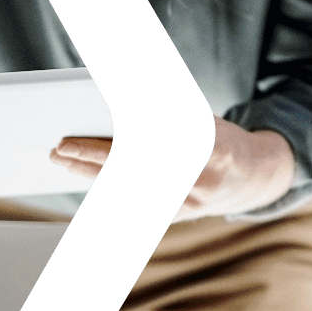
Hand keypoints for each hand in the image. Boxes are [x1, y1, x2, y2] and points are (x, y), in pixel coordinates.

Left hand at [50, 117, 295, 218]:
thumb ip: (165, 112)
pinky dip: (105, 190)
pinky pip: (132, 205)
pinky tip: (82, 176)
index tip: (93, 124)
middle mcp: (200, 180)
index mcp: (211, 147)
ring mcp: (188, 204)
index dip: (124, 134)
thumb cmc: (219, 138)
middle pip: (134, 167)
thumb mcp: (199, 116)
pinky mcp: (175, 217)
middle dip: (93, 156)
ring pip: (128, 189)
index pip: (157, 139)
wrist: (250, 178)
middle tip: (62, 147)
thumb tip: (118, 92)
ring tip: (63, 160)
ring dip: (90, 174)